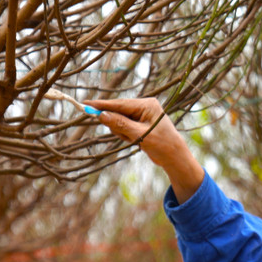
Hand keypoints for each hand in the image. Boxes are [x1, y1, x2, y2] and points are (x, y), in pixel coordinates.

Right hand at [85, 96, 203, 201]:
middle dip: (116, 124)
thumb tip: (102, 116)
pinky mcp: (139, 122)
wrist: (174, 157)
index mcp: (146, 104)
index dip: (102, 105)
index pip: (119, 104)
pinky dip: (125, 134)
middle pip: (118, 111)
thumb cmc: (162, 144)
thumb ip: (120, 125)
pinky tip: (136, 141)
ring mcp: (142, 114)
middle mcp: (144, 106)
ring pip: (119, 120)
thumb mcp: (140, 135)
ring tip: (135, 141)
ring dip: (121, 132)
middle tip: (125, 135)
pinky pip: (123, 126)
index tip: (86, 104)